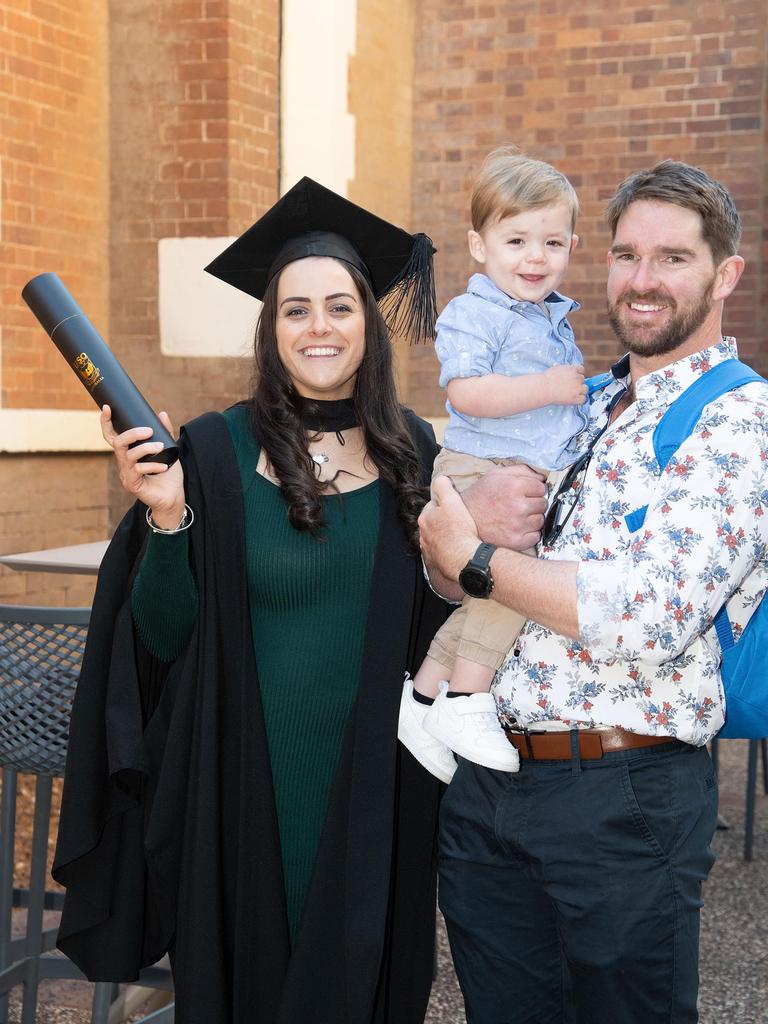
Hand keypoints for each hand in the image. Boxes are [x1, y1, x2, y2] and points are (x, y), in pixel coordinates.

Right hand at [101, 405, 185, 527]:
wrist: (173, 497)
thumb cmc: (168, 474)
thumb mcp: (168, 450)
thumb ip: (165, 433)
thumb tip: (162, 414)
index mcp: (128, 452)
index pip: (112, 436)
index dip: (106, 422)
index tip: (107, 408)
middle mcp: (124, 462)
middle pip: (118, 442)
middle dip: (132, 433)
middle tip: (149, 431)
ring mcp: (126, 473)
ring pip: (129, 455)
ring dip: (146, 448)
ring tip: (160, 447)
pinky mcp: (132, 484)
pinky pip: (139, 470)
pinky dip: (153, 466)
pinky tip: (164, 467)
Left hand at [418, 476, 479, 581]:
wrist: (465, 559)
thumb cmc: (459, 530)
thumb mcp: (452, 501)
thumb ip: (444, 487)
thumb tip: (440, 479)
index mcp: (425, 519)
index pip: (432, 506)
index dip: (444, 505)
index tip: (454, 508)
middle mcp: (423, 535)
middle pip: (432, 523)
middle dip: (442, 522)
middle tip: (458, 522)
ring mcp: (428, 550)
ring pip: (434, 539)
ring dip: (443, 537)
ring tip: (458, 537)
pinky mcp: (435, 562)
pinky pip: (439, 553)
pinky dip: (445, 551)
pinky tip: (455, 550)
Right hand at [462, 464, 546, 549]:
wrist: (464, 520)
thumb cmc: (479, 497)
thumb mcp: (495, 475)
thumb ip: (520, 470)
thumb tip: (541, 477)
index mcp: (514, 487)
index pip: (542, 487)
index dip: (534, 489)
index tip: (527, 493)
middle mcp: (518, 506)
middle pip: (543, 503)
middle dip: (533, 503)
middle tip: (519, 505)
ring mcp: (518, 525)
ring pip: (540, 520)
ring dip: (532, 519)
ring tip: (517, 517)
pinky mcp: (516, 541)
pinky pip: (535, 536)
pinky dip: (529, 534)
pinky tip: (517, 528)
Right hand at [543, 364, 586, 405]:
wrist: (544, 388)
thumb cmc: (546, 379)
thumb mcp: (556, 368)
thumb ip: (564, 369)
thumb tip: (563, 369)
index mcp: (573, 369)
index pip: (581, 370)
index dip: (577, 374)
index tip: (573, 377)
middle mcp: (577, 378)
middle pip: (583, 379)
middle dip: (577, 382)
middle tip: (569, 386)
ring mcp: (578, 388)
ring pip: (585, 389)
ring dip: (580, 391)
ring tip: (572, 393)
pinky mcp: (576, 398)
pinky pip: (584, 399)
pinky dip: (580, 400)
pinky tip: (574, 400)